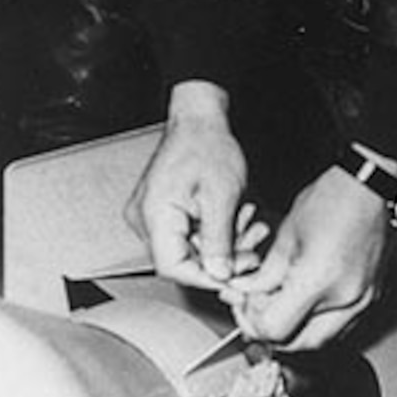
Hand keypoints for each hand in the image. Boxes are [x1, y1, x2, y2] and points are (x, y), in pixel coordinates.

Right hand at [129, 81, 248, 291]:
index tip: (233, 277)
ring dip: (223, 244)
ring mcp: (151, 216)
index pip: (173, 267)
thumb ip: (219, 240)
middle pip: (182, 260)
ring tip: (250, 226)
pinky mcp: (162, 212)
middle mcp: (144, 219)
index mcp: (154, 214)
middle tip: (251, 252)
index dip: (205, 277)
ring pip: (189, 248)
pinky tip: (236, 219)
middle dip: (222, 259)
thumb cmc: (207, 144)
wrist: (199, 119)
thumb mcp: (222, 195)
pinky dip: (214, 232)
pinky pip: (187, 234)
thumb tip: (219, 275)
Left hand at [227, 165, 390, 350]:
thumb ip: (265, 274)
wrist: (371, 185)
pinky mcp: (373, 296)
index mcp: (319, 281)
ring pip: (321, 339)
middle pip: (299, 344)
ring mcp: (364, 300)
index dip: (253, 321)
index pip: (275, 329)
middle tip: (258, 312)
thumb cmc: (332, 199)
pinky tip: (306, 302)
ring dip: (297, 332)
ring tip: (281, 307)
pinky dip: (319, 323)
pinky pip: (341, 326)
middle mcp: (345, 298)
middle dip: (273, 332)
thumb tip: (246, 293)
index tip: (246, 305)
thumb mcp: (287, 235)